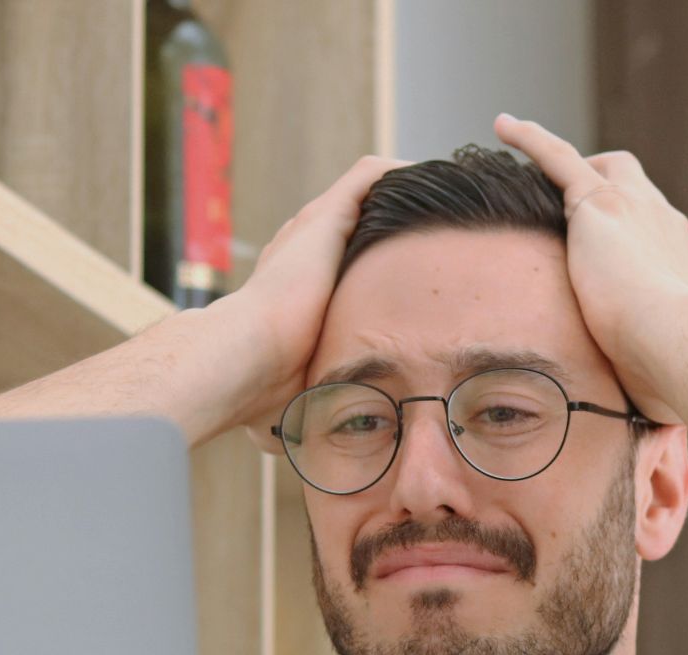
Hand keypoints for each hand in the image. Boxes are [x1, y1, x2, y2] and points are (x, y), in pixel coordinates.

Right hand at [205, 154, 411, 453]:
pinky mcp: (323, 218)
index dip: (372, 268)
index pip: (334, 266)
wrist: (240, 363)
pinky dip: (400, 173)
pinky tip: (434, 177)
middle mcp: (298, 252)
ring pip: (365, 194)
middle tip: (441, 235)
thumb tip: (304, 449)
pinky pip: (370, 176)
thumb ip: (304, 415)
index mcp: (291, 291)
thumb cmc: (261, 396)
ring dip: (404, 195)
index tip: (406, 279)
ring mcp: (309, 231)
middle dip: (395, 228)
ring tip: (447, 198)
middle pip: (353, 224)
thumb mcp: (291, 406)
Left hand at [493, 113, 687, 425]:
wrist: (680, 346)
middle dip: (614, 197)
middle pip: (640, 197)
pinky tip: (503, 129)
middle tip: (582, 210)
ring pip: (603, 169)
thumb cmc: (678, 379)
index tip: (620, 262)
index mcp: (685, 269)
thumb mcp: (666, 384)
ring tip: (538, 163)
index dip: (640, 247)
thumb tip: (655, 435)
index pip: (663, 244)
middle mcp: (668, 229)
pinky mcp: (599, 203)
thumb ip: (655, 393)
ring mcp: (637, 210)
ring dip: (575, 163)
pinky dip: (532, 140)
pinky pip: (559, 157)